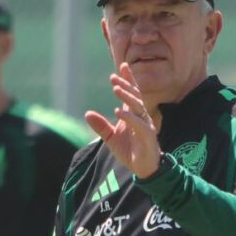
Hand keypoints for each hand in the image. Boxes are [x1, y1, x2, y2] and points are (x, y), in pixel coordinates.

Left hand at [85, 62, 161, 178]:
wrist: (143, 169)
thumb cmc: (130, 151)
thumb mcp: (111, 138)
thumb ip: (101, 126)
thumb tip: (87, 113)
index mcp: (133, 115)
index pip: (132, 93)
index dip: (128, 80)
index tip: (122, 66)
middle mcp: (141, 117)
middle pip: (135, 96)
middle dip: (126, 85)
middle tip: (114, 78)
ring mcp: (146, 125)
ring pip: (137, 107)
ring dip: (127, 97)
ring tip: (115, 89)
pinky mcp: (148, 136)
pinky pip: (139, 124)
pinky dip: (129, 117)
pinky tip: (119, 111)